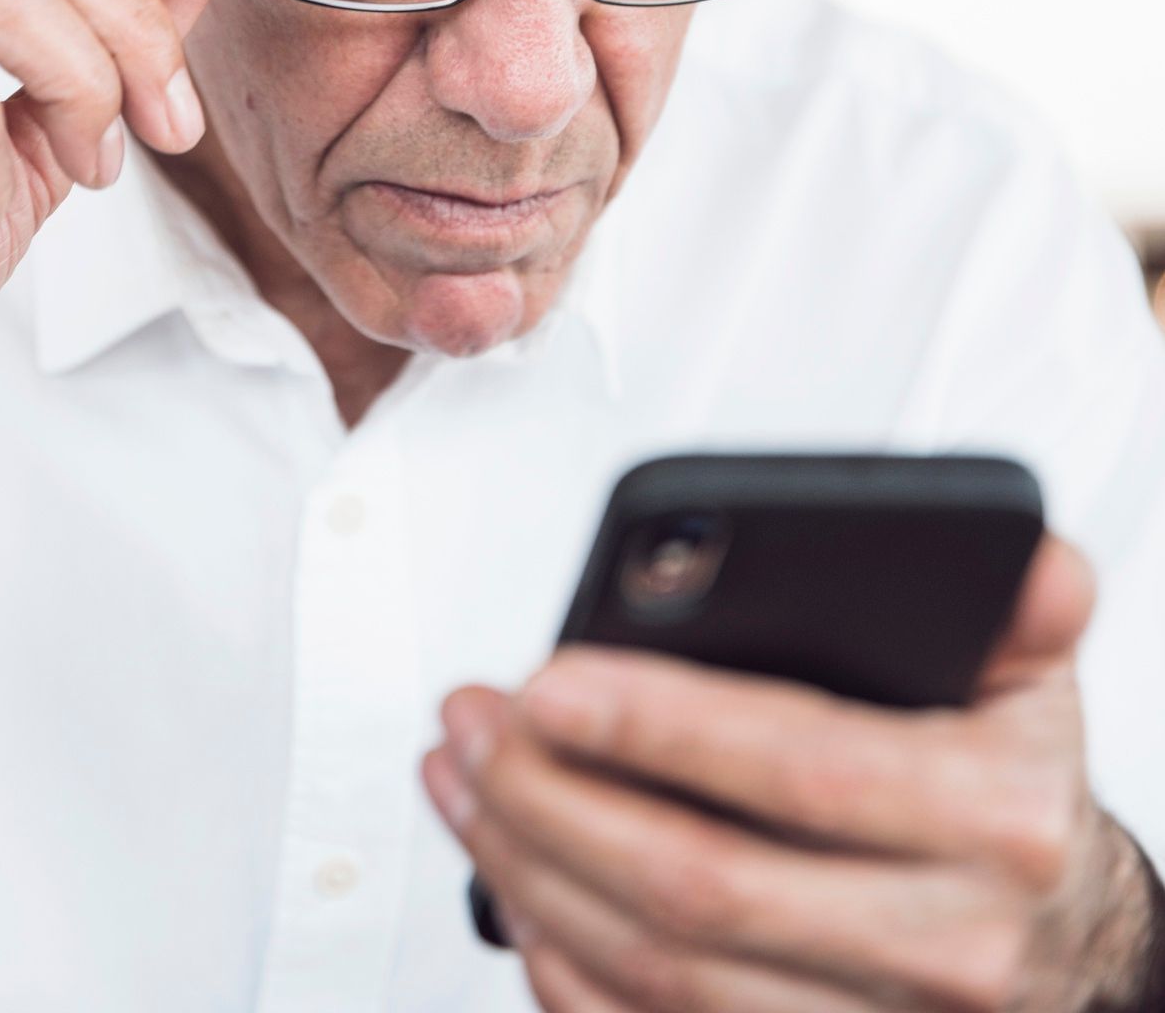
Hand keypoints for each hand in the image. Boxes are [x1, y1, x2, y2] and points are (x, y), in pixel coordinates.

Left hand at [424, 535, 1158, 1010]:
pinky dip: (561, 967)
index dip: (658, 727)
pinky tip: (511, 881)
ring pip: (661, 972)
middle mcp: (946, 945)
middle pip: (702, 886)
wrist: (1058, 934)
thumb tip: (1016, 552)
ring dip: (531, 870)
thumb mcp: (1026, 673)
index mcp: (998, 821)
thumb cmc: (1010, 787)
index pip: (800, 768)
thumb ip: (1016, 596)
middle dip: (552, 796)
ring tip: (463, 778)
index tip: (546, 683)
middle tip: (472, 721)